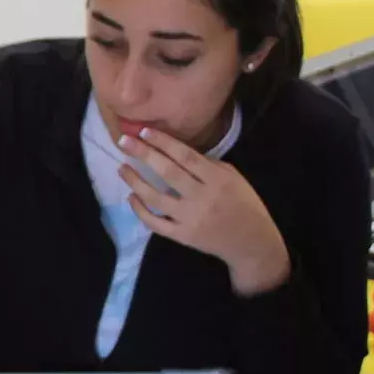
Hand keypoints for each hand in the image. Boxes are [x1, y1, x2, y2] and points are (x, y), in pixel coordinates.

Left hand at [118, 127, 289, 295]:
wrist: (252, 242)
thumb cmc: (244, 204)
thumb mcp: (233, 178)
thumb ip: (208, 165)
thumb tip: (177, 152)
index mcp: (217, 180)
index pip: (186, 156)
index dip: (164, 142)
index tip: (143, 131)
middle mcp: (202, 198)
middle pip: (168, 173)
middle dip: (143, 155)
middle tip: (123, 141)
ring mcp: (190, 218)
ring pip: (156, 198)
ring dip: (136, 181)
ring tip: (122, 168)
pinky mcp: (183, 236)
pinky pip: (156, 223)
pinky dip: (140, 210)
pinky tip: (131, 197)